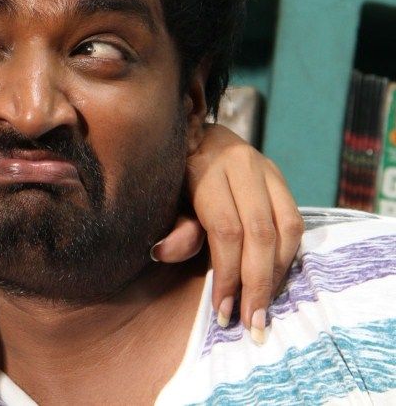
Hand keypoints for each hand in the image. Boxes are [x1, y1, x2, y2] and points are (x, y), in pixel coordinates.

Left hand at [151, 124, 302, 341]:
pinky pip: (295, 222)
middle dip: (257, 283)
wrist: (192, 135)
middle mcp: (242, 164)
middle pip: (261, 232)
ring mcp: (267, 169)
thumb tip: (163, 252)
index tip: (222, 310)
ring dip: (278, 273)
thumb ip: (174, 226)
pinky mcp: (280, 178)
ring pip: (287, 228)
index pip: (226, 230)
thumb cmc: (173, 175)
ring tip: (264, 307)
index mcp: (206, 168)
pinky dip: (288, 256)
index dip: (227, 274)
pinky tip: (273, 280)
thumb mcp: (165, 198)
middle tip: (252, 322)